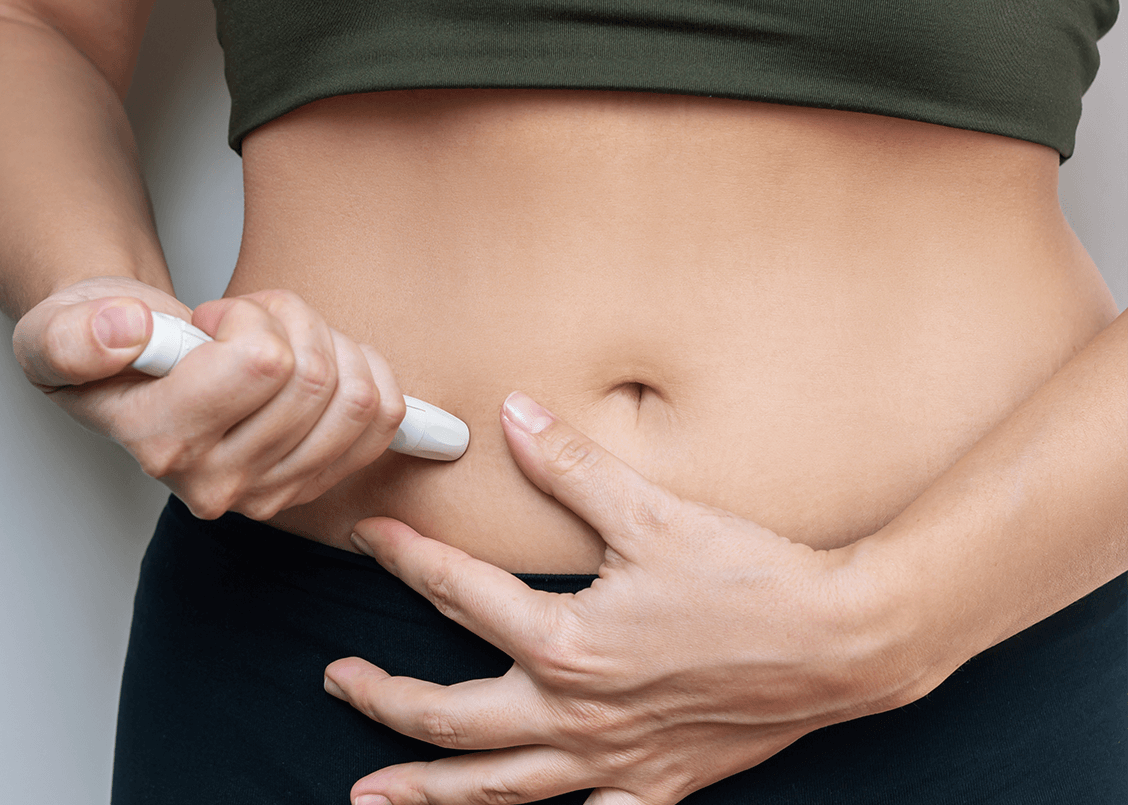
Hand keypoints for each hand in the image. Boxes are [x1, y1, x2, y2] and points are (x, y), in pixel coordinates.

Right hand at [12, 277, 405, 519]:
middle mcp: (218, 484)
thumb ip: (73, 339)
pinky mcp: (311, 483)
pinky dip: (366, 372)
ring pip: (356, 398)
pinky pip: (384, 421)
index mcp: (162, 445)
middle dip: (289, 319)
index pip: (262, 363)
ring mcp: (270, 491)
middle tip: (247, 320)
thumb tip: (126, 330)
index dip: (247, 318)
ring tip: (276, 340)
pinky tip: (322, 361)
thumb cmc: (101, 345)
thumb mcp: (54, 332)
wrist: (124, 366)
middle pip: (314, 377)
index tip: (210, 320)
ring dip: (328, 343)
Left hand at [324, 393, 922, 804]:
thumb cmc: (752, 578)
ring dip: (426, 792)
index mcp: (566, 644)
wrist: (846, 642)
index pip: (457, 595)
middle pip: (449, 717)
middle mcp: (575, 714)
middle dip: (383, 700)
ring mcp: (612, 760)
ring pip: (497, 788)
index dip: (405, 559)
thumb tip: (511, 413)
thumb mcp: (653, 513)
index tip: (369, 537)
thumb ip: (571, 466)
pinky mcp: (656, 785)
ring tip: (368, 798)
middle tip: (337, 681)